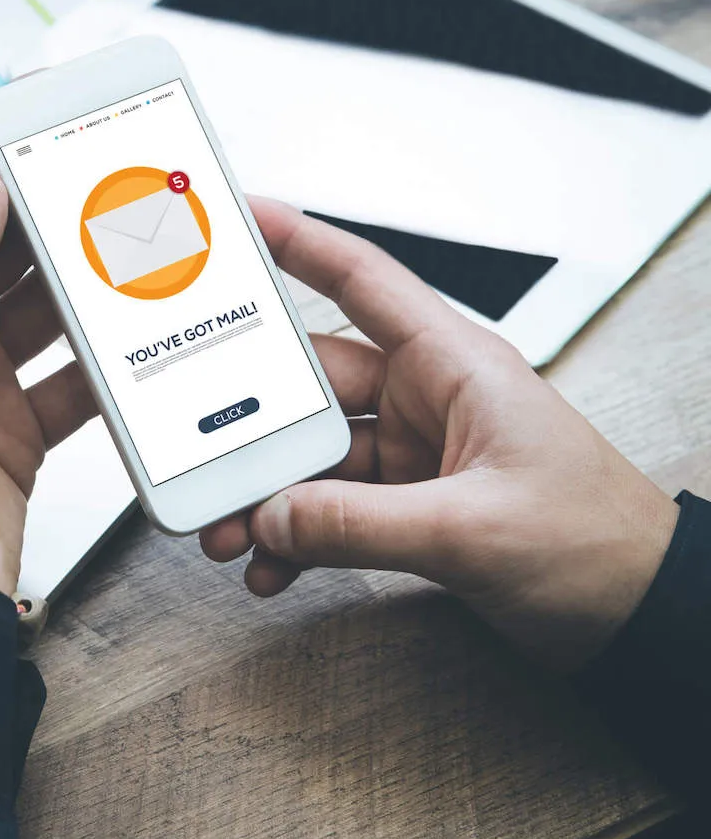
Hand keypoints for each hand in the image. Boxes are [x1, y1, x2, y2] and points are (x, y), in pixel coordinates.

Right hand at [199, 198, 678, 668]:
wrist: (641, 618)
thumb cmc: (598, 546)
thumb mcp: (474, 530)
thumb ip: (362, 525)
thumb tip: (272, 517)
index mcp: (455, 366)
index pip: (363, 281)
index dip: (299, 241)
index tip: (238, 220)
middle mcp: (427, 400)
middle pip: (311, 388)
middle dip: (250, 425)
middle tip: (197, 450)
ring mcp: (414, 456)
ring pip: (311, 458)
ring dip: (265, 495)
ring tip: (227, 532)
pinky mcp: (409, 508)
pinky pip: (329, 512)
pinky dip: (295, 539)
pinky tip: (271, 565)